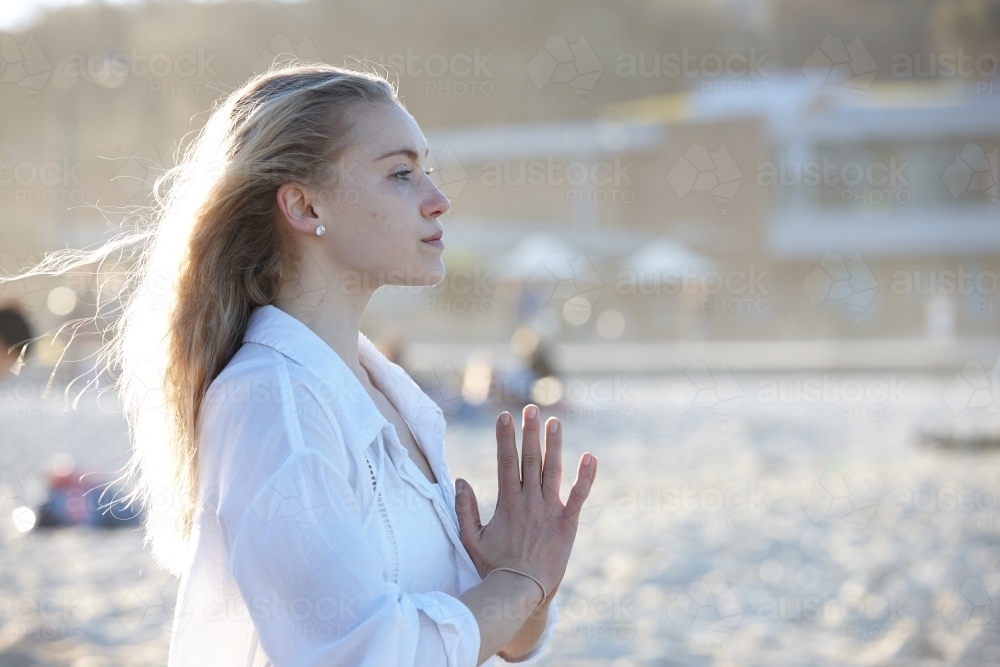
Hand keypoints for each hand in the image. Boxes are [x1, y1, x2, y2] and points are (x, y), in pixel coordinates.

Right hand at [454, 403, 597, 602]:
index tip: (505, 416)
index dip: (505, 437)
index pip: (505, 461)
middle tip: (532, 409)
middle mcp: (529, 500)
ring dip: (554, 444)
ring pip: (553, 470)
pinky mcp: (568, 522)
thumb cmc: (494, 566)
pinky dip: (586, 476)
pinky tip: (591, 457)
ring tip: (555, 422)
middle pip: (530, 459)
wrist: (520, 591)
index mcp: (507, 502)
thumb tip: (460, 481)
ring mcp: (549, 510)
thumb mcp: (471, 537)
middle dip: (530, 432)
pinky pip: (579, 495)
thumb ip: (464, 508)